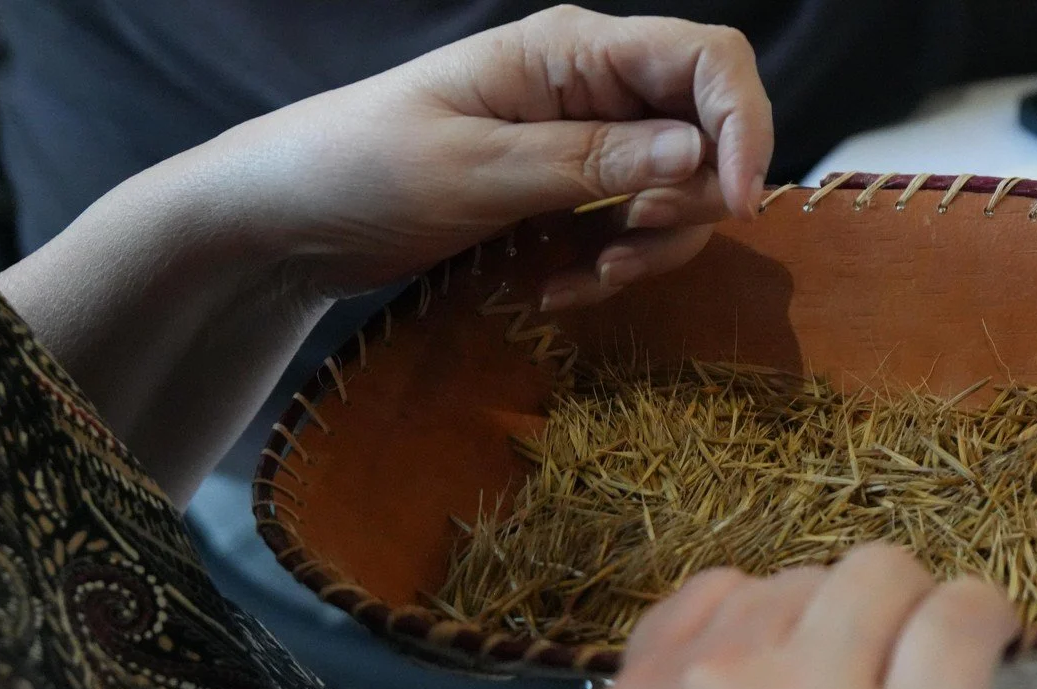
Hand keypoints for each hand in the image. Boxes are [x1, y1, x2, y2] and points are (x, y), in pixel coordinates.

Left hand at [196, 4, 773, 307]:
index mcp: (573, 53)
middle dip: (690, 205)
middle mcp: (592, 89)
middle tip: (627, 252)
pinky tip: (556, 288)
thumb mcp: (476, 168)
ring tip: (584, 281)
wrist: (291, 216)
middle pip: (706, 134)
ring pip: (676, 193)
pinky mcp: (565, 194)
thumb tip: (700, 155)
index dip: (744, 125)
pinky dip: (611, 266)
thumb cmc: (363, 167)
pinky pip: (627, 230)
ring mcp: (581, 143)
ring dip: (649, 249)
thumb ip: (590, 161)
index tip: (737, 204)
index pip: (708, 59)